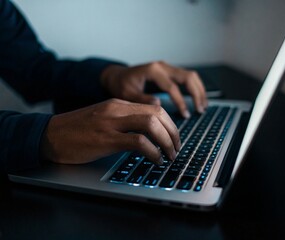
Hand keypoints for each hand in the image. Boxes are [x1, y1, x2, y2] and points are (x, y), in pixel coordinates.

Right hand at [41, 99, 180, 164]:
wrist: (49, 134)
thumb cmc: (77, 130)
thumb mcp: (104, 118)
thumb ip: (125, 120)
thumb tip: (149, 132)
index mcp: (119, 104)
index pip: (155, 109)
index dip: (171, 124)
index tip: (174, 138)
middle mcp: (117, 109)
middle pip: (157, 114)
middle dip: (173, 132)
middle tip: (176, 148)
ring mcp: (111, 123)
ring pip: (151, 124)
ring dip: (166, 141)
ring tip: (169, 155)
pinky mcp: (106, 139)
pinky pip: (138, 142)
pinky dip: (153, 151)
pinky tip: (155, 159)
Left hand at [100, 61, 207, 117]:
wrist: (118, 76)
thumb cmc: (121, 85)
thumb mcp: (126, 94)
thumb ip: (142, 99)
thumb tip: (159, 105)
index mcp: (152, 71)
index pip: (172, 87)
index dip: (181, 102)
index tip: (186, 115)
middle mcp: (162, 66)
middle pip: (187, 77)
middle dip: (196, 94)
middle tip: (200, 110)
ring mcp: (167, 67)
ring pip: (191, 75)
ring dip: (199, 90)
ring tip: (203, 106)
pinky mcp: (169, 71)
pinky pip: (187, 77)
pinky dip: (195, 88)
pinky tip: (198, 100)